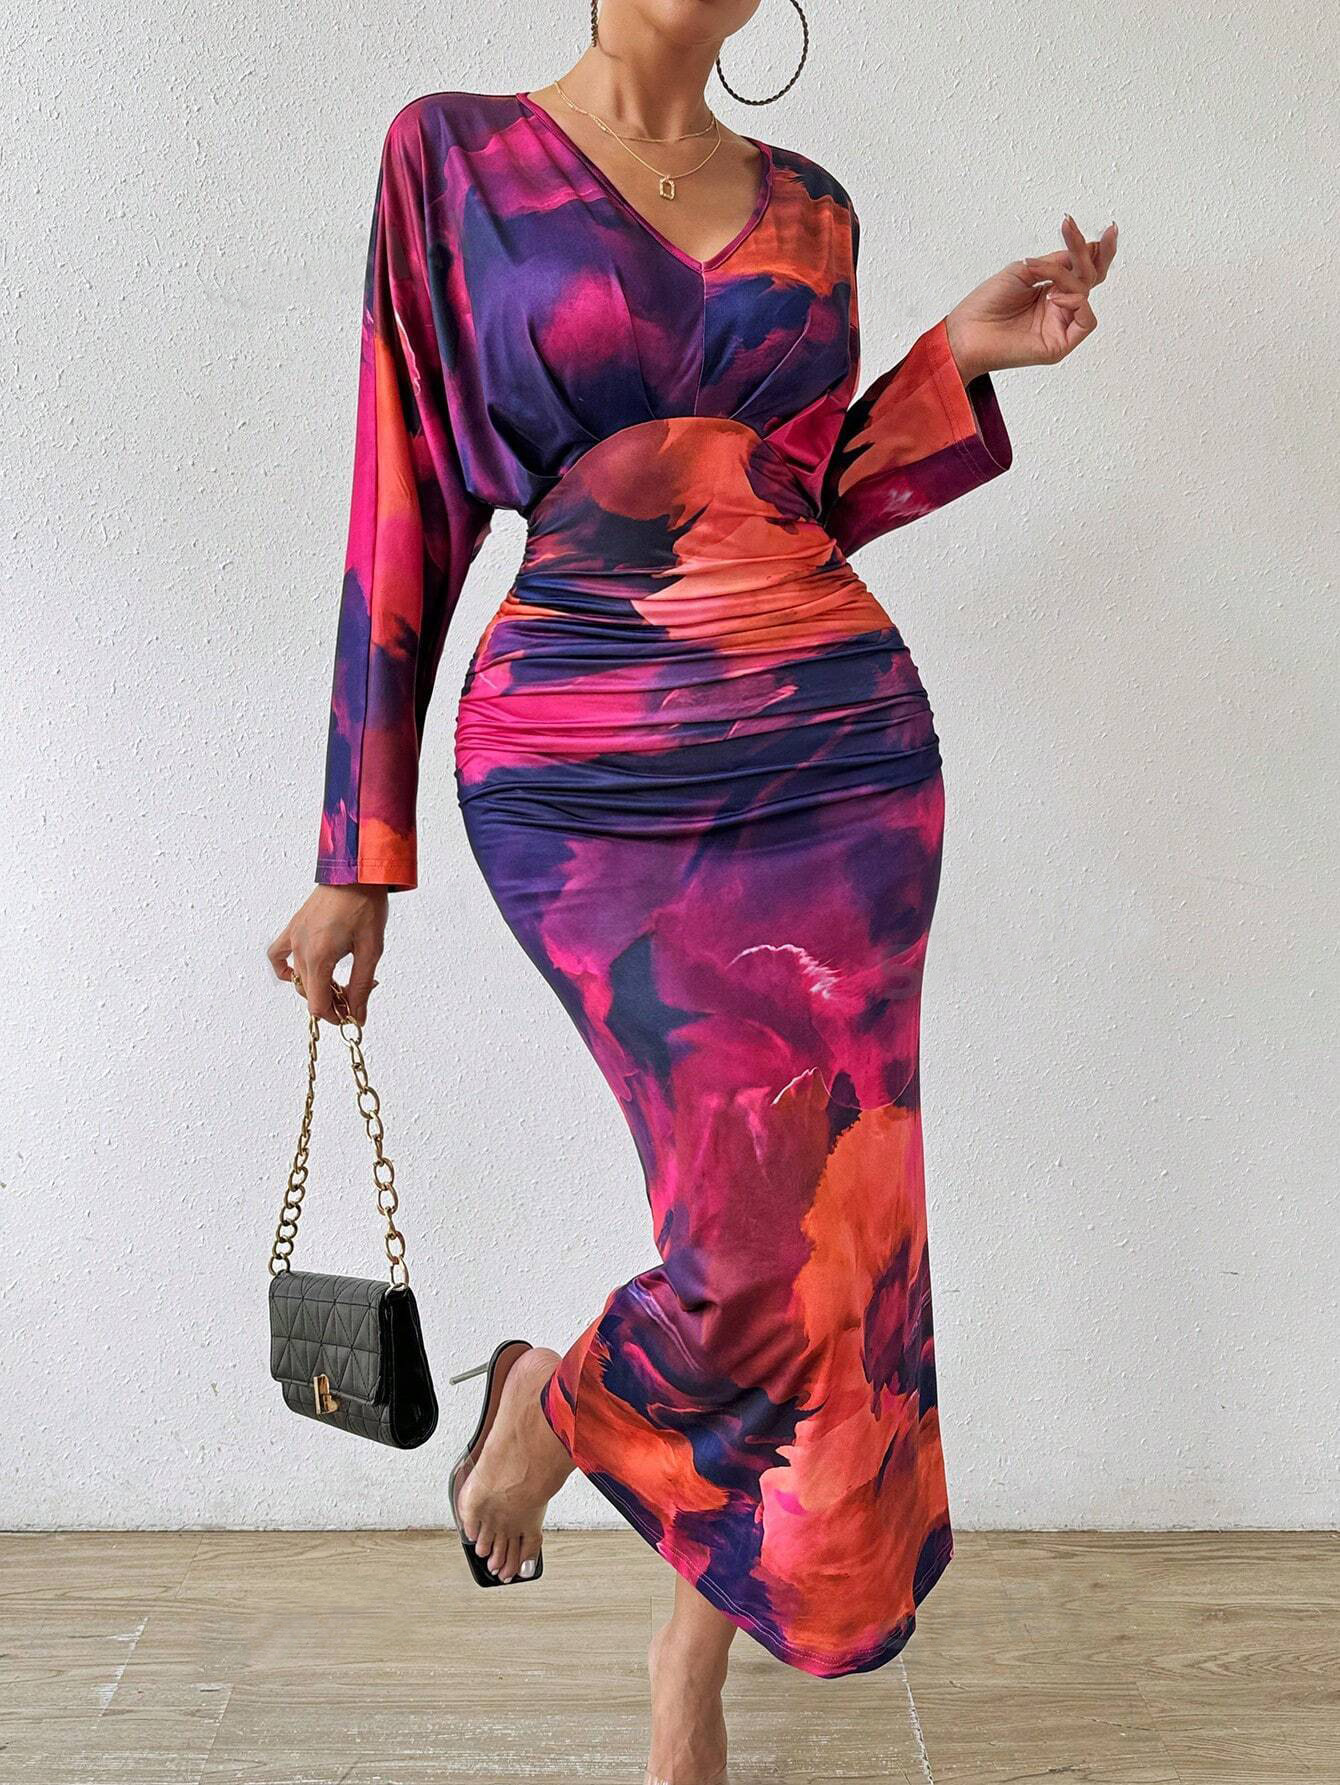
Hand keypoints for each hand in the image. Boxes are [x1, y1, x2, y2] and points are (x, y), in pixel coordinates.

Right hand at [267, 884, 388, 1023]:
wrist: (356, 874)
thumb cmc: (366, 906)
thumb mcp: (371, 951)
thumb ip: (361, 986)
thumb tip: (358, 1015)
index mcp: (319, 957)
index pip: (317, 1005)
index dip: (335, 1016)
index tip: (351, 1013)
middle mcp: (301, 950)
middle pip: (309, 993)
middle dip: (332, 1000)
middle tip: (356, 992)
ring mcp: (293, 938)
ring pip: (298, 978)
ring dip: (318, 986)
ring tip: (340, 979)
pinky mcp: (293, 928)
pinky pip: (278, 955)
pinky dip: (285, 969)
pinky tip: (299, 973)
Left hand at [944, 214, 1118, 381]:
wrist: (966, 331)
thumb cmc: (986, 304)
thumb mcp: (1024, 270)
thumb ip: (1056, 262)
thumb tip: (1085, 252)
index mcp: (1051, 288)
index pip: (1081, 267)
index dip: (1091, 248)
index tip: (1088, 226)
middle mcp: (1058, 306)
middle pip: (1092, 277)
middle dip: (1097, 253)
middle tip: (1108, 231)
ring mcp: (1060, 325)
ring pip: (1085, 292)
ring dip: (1068, 276)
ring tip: (1041, 273)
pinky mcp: (1060, 344)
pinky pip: (1086, 320)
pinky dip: (1075, 301)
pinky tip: (1054, 295)